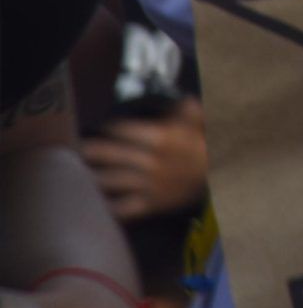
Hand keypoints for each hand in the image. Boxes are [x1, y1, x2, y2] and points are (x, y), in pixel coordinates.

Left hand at [78, 97, 207, 222]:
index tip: (100, 128)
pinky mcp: (151, 204)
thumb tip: (179, 99)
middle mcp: (151, 161)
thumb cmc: (208, 147)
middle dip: (90, 151)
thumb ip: (188, 108)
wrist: (223, 181)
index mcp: (162, 138)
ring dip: (91, 177)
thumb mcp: (203, 121)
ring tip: (75, 174)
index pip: (124, 130)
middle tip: (75, 148)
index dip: (109, 128)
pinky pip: (123, 207)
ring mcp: (149, 185)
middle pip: (111, 155)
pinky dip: (106, 206)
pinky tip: (93, 203)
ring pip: (112, 180)